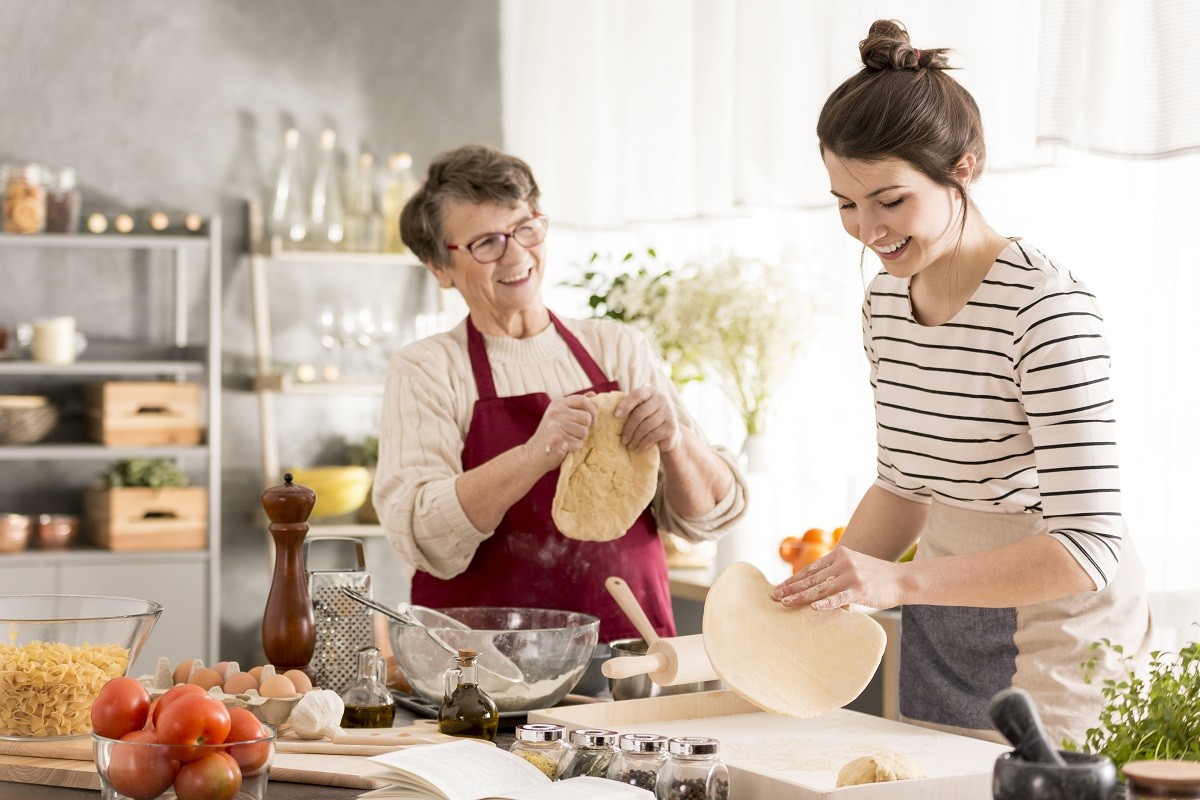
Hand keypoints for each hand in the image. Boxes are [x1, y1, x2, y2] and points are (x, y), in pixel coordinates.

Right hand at [525, 394, 597, 472]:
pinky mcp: (557, 438)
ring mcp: (555, 424)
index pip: (583, 400)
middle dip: (584, 429)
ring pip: (584, 432)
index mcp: (558, 404)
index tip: (592, 420)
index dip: (593, 410)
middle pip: (587, 418)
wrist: (533, 455)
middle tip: (571, 434)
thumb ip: (576, 406)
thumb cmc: (551, 436)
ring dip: (579, 440)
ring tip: (566, 441)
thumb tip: (593, 394)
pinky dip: (574, 449)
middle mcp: (556, 411)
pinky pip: (578, 444)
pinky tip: (563, 448)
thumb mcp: (561, 416)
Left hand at [615, 385, 680, 452]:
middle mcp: (661, 399)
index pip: (637, 394)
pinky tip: (639, 448)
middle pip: (640, 413)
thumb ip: (627, 407)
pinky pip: (653, 435)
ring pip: (646, 426)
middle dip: (629, 428)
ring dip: (635, 438)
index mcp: (650, 392)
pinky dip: (643, 443)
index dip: (626, 405)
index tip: (616, 416)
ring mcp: (668, 413)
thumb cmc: (647, 421)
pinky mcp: (671, 427)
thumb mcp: (638, 410)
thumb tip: (601, 407)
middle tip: (623, 440)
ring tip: (629, 446)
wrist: (669, 435)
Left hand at [772, 546, 904, 610]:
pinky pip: (838, 598)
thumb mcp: (854, 566)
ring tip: (786, 603)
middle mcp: (843, 562)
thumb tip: (816, 589)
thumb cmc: (876, 577)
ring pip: (820, 588)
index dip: (794, 579)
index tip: (779, 587)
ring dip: (801, 597)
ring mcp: (851, 575)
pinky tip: (813, 608)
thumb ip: (836, 573)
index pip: (811, 568)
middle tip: (775, 596)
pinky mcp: (859, 590)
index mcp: (840, 554)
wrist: (902, 580)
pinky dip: (824, 603)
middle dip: (791, 588)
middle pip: (811, 577)